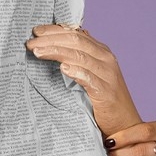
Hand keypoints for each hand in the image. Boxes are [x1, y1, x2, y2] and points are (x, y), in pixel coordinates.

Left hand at [27, 24, 141, 136]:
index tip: (36, 31)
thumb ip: (78, 59)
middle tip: (30, 43)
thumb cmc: (103, 100)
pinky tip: (63, 68)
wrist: (124, 124)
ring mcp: (107, 74)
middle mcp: (106, 59)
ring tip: (38, 52)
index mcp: (101, 52)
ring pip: (79, 56)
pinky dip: (76, 71)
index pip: (76, 33)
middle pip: (75, 41)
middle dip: (51, 40)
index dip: (55, 30)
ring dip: (56, 52)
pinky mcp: (106, 91)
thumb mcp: (91, 74)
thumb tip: (55, 46)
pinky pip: (89, 78)